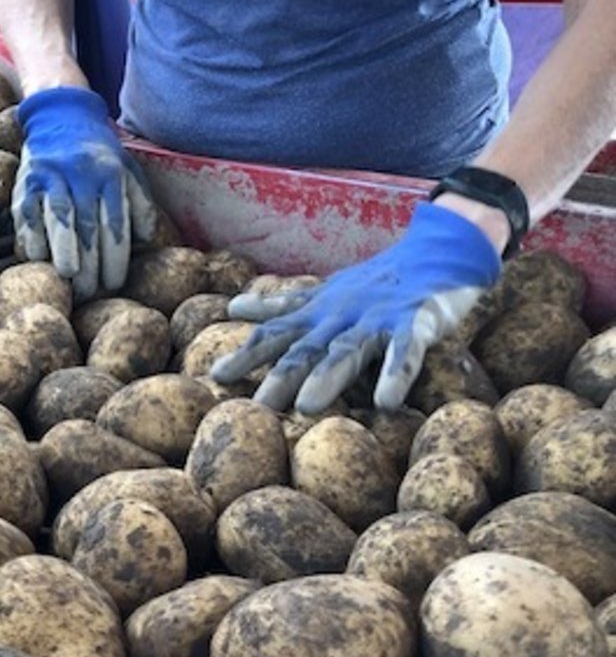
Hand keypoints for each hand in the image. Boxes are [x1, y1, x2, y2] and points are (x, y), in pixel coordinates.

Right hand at [14, 86, 157, 300]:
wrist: (60, 115)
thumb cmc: (98, 153)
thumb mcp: (126, 169)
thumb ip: (140, 203)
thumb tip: (148, 238)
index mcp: (110, 175)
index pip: (115, 223)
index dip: (114, 257)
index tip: (114, 284)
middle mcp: (82, 174)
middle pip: (87, 226)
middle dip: (90, 263)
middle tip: (90, 292)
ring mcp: (52, 176)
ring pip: (59, 218)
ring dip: (63, 251)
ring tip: (67, 278)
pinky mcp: (26, 181)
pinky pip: (28, 214)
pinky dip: (32, 239)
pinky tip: (38, 260)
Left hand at [211, 203, 501, 413]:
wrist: (440, 248)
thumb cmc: (375, 282)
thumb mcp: (322, 294)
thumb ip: (280, 307)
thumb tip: (232, 308)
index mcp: (318, 314)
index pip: (275, 334)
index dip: (247, 355)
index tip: (215, 378)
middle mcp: (342, 316)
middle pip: (307, 349)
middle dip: (281, 377)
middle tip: (258, 408)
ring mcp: (379, 319)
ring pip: (349, 350)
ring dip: (328, 377)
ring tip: (307, 407)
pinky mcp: (419, 320)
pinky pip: (408, 350)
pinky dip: (397, 374)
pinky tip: (387, 402)